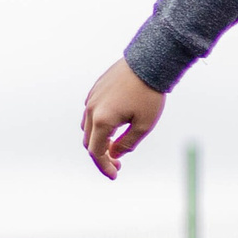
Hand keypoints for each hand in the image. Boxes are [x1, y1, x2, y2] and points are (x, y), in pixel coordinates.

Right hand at [81, 58, 165, 179]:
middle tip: (118, 165)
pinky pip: (91, 112)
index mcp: (102, 120)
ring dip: (98, 140)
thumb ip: (127, 144)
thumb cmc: (149, 94)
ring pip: (88, 127)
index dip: (104, 167)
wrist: (148, 62)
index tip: (115, 175)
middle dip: (102, 156)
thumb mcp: (144, 125)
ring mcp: (91, 98)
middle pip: (89, 142)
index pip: (96, 152)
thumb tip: (115, 155)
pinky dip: (99, 125)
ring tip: (115, 146)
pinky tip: (114, 126)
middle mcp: (91, 109)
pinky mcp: (95, 89)